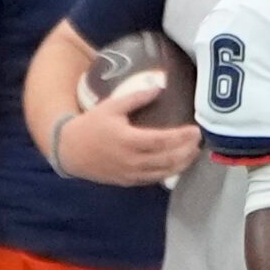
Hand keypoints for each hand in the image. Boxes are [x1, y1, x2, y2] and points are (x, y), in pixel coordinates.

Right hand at [58, 84, 200, 185]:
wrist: (70, 150)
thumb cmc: (91, 125)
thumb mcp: (112, 106)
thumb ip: (136, 98)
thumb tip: (159, 87)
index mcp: (128, 140)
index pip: (163, 140)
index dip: (182, 137)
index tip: (196, 130)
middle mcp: (132, 160)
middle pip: (168, 159)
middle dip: (187, 151)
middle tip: (199, 141)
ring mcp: (131, 174)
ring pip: (164, 173)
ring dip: (182, 164)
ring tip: (193, 153)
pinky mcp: (129, 181)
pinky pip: (154, 179)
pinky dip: (169, 172)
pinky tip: (178, 164)